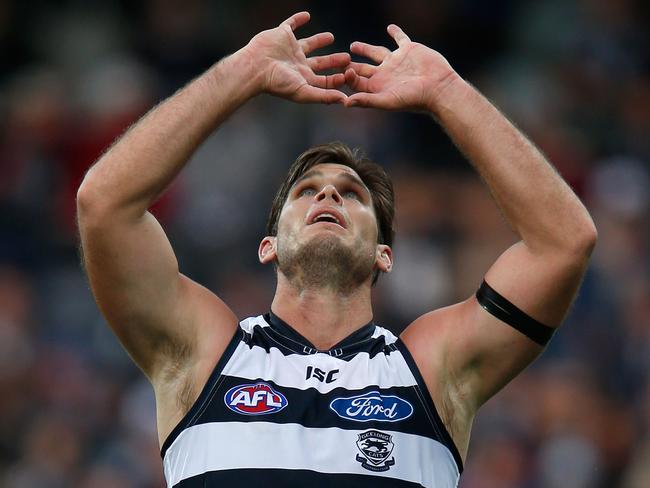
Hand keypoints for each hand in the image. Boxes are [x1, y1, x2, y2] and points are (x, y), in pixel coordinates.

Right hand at [242, 11, 348, 103]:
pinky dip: (298, 19)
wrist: (255, 67)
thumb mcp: (304, 92)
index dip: (338, 78)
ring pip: (308, 44)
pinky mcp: (281, 35)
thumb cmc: (277, 83)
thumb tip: (345, 101)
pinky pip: (291, 24)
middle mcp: (298, 64)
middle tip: (347, 58)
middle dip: (334, 61)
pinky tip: (306, 15)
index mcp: (304, 78)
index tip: (350, 74)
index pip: (325, 80)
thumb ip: (325, 96)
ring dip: (319, 40)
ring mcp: (290, 49)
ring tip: (331, 37)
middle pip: (320, 63)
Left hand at [344, 25, 460, 111]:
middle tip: (339, 59)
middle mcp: (385, 74)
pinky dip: (395, 33)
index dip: (348, 76)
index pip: (357, 81)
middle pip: (362, 68)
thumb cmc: (413, 99)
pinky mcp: (409, 50)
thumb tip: (345, 103)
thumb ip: (366, 100)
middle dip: (351, 64)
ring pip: (376, 53)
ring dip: (365, 49)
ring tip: (353, 46)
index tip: (343, 70)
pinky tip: (390, 27)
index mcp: (377, 86)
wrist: (439, 88)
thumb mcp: (387, 100)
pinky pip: (400, 39)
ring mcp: (396, 61)